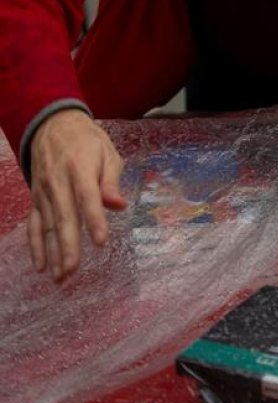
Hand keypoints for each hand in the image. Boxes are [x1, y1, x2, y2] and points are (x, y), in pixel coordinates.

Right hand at [28, 109, 126, 280]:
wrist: (51, 125)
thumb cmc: (87, 142)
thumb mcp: (107, 153)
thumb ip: (111, 181)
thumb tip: (118, 204)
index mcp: (80, 168)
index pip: (87, 197)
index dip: (94, 220)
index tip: (101, 242)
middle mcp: (58, 182)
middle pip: (64, 217)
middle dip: (68, 246)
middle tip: (72, 271)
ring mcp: (44, 192)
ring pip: (48, 226)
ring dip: (52, 253)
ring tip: (60, 277)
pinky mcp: (37, 198)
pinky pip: (35, 224)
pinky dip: (35, 245)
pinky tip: (40, 266)